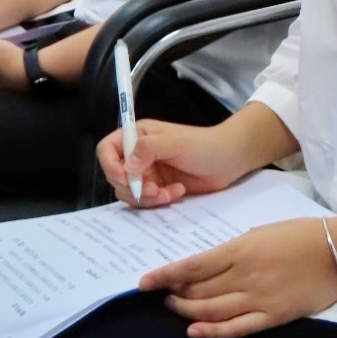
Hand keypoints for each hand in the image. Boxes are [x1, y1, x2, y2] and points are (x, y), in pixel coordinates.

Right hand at [97, 118, 245, 207]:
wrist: (229, 160)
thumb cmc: (204, 145)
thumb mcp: (175, 143)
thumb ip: (148, 149)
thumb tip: (127, 166)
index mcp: (138, 136)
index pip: (107, 149)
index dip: (109, 165)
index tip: (124, 178)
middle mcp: (138, 155)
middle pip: (115, 176)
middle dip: (133, 187)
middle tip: (154, 190)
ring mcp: (148, 173)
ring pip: (130, 193)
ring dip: (146, 198)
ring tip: (168, 193)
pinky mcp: (158, 188)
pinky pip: (147, 202)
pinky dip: (159, 201)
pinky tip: (177, 192)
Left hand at [140, 217, 336, 337]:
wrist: (336, 250)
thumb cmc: (298, 234)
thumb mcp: (260, 232)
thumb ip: (234, 249)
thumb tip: (209, 265)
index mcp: (240, 248)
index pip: (193, 265)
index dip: (166, 275)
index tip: (144, 281)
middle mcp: (244, 274)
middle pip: (199, 290)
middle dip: (174, 294)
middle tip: (161, 295)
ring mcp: (258, 298)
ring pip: (212, 310)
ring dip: (187, 312)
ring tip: (173, 309)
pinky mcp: (273, 316)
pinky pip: (237, 328)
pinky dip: (214, 332)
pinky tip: (195, 332)